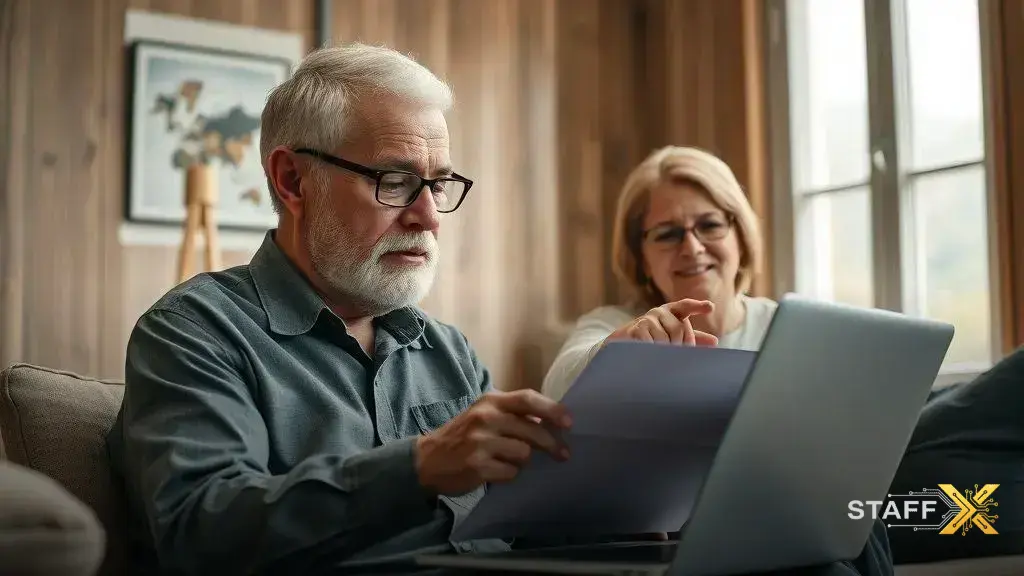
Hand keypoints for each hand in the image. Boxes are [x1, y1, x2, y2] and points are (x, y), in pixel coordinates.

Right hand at [414, 389, 571, 495]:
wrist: (427, 460)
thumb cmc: (462, 436)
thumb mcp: (484, 415)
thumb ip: (513, 415)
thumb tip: (550, 422)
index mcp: (490, 401)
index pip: (528, 399)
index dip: (552, 410)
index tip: (569, 423)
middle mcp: (486, 418)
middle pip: (532, 429)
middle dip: (552, 444)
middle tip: (563, 454)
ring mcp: (480, 442)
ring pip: (524, 453)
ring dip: (524, 461)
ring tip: (512, 461)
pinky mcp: (477, 466)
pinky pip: (511, 473)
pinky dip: (510, 475)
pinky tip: (498, 472)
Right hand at [604, 298, 717, 346]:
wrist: (622, 344)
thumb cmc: (652, 339)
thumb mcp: (672, 336)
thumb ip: (692, 338)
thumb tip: (714, 341)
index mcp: (671, 311)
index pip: (685, 306)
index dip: (698, 306)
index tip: (710, 307)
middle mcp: (659, 311)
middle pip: (679, 329)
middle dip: (680, 345)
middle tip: (674, 354)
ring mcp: (647, 319)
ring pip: (666, 339)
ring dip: (665, 351)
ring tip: (658, 354)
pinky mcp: (637, 329)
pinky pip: (653, 343)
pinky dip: (654, 351)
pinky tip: (649, 353)